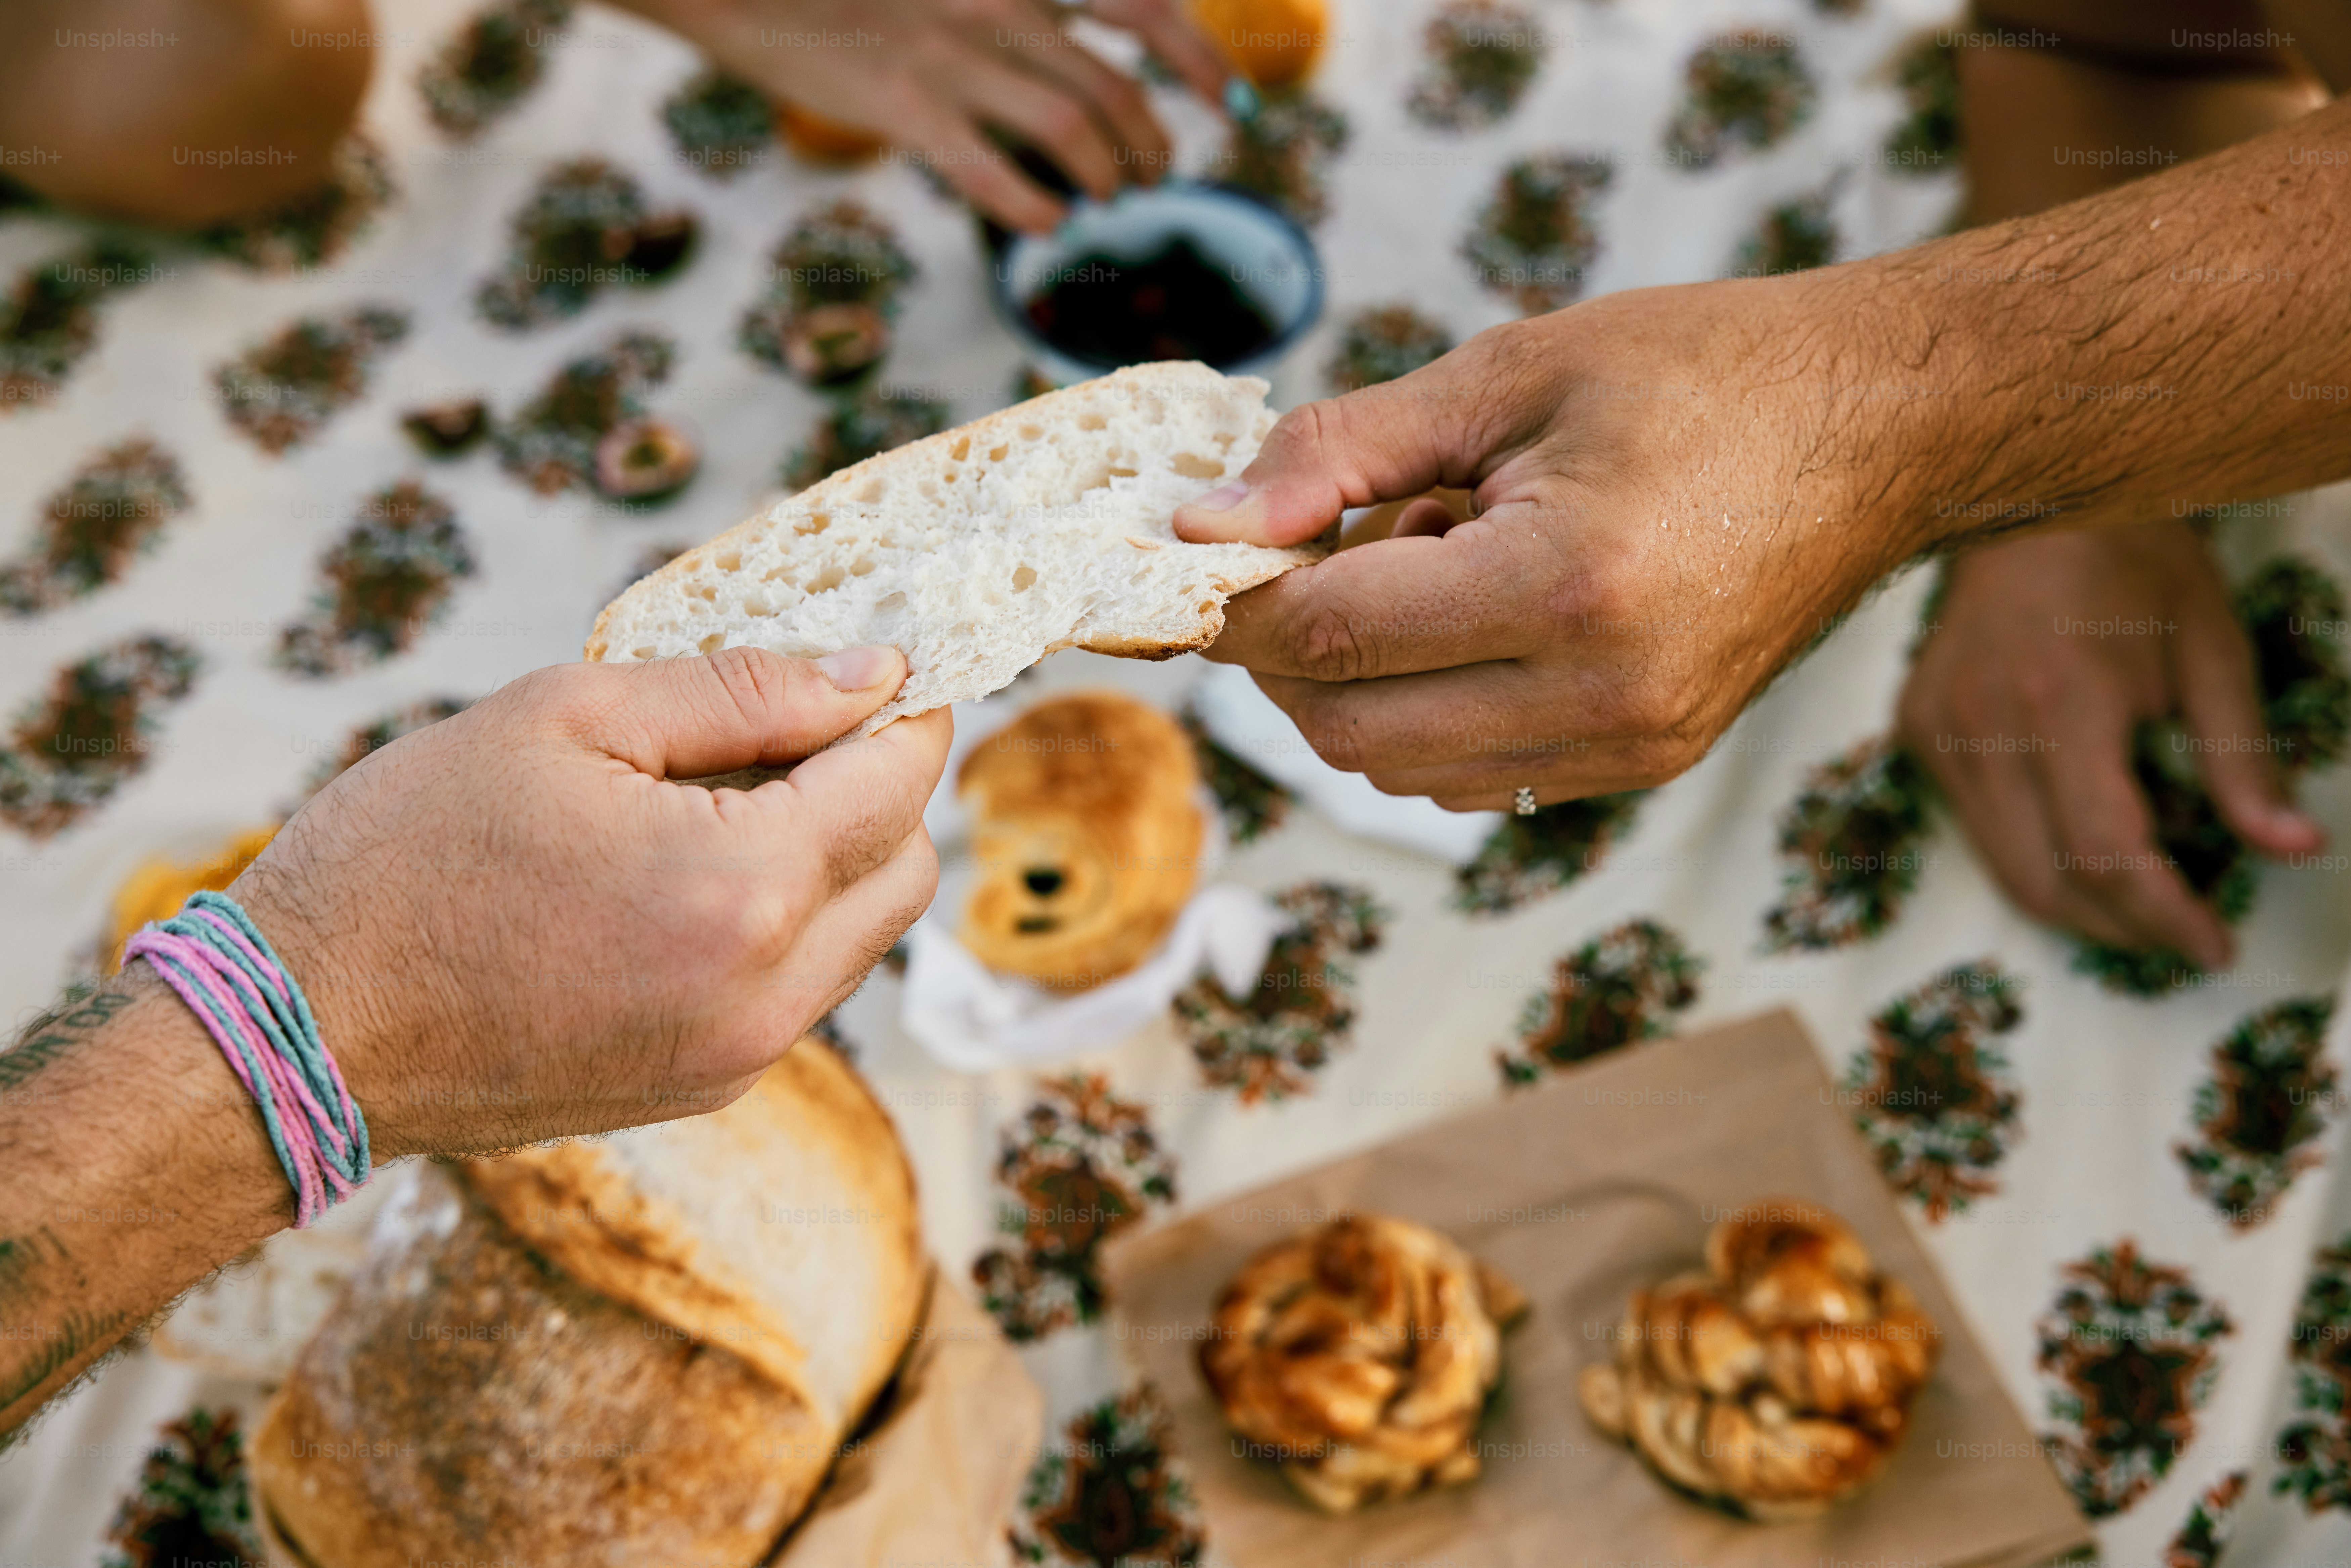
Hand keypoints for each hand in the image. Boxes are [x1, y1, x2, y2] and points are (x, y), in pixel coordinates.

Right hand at [233, 647, 949, 1157]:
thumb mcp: (569, 717)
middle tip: (791, 728)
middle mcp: (765, 995)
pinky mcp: (703, 1089)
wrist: (300, 1026)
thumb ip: (745, 693)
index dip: (903, 713)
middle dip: (877, 788)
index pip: (897, 784)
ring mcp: (739, 1058)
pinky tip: (684, 875)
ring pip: (860, 936)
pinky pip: (798, 989)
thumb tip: (873, 674)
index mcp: (742, 890)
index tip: (882, 667)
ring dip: (828, 859)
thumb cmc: (411, 852)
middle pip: (904, 870)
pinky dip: (779, 922)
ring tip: (716, 800)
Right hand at [618, 0, 1232, 231]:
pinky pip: (996, 175)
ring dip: (1105, 181)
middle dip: (1151, 145)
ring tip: (1104, 204)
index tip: (1226, 106)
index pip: (1141, 6)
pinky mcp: (907, 104)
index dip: (1198, 59)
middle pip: (1116, 86)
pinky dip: (1038, 212)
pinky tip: (1047, 226)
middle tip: (1151, 179)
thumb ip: (1016, 22)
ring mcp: (952, 54)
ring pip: (1074, 130)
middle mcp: (997, 2)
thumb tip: (1075, 74)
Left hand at [1172, 282, 1939, 808]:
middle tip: (1311, 544)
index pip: (1330, 637)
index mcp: (1567, 589)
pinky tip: (1471, 610)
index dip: (1238, 599)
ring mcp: (1632, 746)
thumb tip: (1205, 524)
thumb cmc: (1703, 372)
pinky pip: (1474, 774)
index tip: (1202, 550)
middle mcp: (1603, 696)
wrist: (1882, 426)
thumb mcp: (1507, 372)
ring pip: (1401, 768)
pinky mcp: (1646, 763)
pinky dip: (1426, 709)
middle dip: (1288, 651)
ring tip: (1425, 557)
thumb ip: (1340, 451)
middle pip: (1348, 729)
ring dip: (1359, 683)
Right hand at [1897, 523, 2319, 967]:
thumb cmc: (2132, 557)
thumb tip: (2295, 847)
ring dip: (2078, 907)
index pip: (2107, 850)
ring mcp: (1938, 731)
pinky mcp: (1916, 731)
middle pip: (2047, 881)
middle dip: (2123, 930)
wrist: (2025, 495)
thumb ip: (2242, 756)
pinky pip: (1974, 826)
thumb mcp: (2211, 644)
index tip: (2213, 946)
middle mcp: (1985, 725)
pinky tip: (2077, 833)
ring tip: (2139, 904)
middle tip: (2183, 937)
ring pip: (2003, 870)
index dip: (2163, 915)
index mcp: (2064, 699)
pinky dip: (2032, 854)